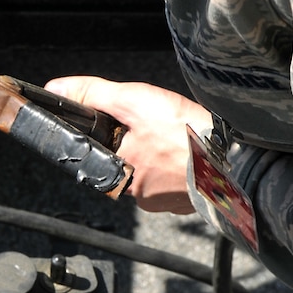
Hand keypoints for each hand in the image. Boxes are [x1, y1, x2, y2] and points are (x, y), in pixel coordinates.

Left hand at [45, 75, 207, 213]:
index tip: (134, 121)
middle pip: (130, 158)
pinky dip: (183, 164)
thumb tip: (57, 90)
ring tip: (180, 138)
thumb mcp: (132, 102)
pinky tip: (192, 151)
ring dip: (164, 153)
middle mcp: (137, 197)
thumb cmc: (184, 134)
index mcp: (117, 176)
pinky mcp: (188, 201)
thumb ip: (93, 94)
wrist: (236, 161)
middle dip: (143, 140)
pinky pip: (178, 178)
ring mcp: (164, 202)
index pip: (102, 150)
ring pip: (155, 168)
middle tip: (163, 127)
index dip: (115, 131)